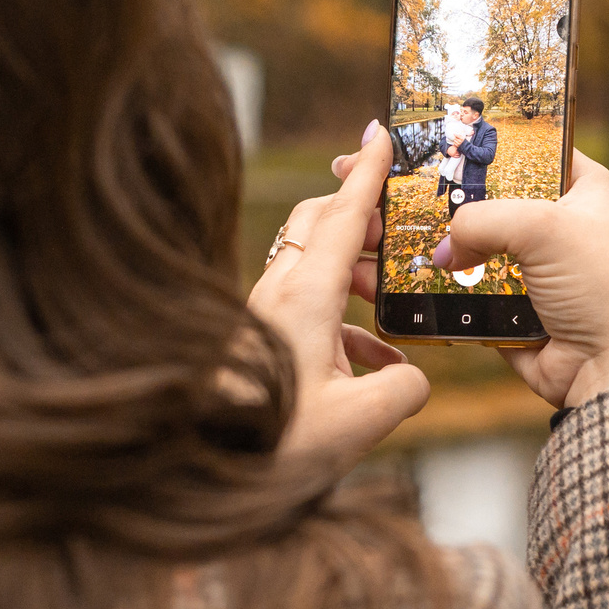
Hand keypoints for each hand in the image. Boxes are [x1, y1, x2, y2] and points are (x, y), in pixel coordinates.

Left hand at [251, 122, 429, 473]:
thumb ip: (404, 390)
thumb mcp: (359, 424)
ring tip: (390, 304)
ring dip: (354, 274)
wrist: (198, 477)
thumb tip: (410, 376)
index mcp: (303, 297)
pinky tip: (373, 365)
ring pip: (312, 268)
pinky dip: (344, 318)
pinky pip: (306, 309)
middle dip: (360, 216)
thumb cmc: (270, 448)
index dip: (367, 172)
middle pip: (318, 225)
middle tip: (398, 225)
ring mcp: (264, 317)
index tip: (381, 132)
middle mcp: (278, 295)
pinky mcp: (259, 343)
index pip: (342, 216)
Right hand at [430, 151, 608, 407]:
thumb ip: (482, 219)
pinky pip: (469, 292)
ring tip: (405, 240)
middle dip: (456, 201)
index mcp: (581, 188)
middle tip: (413, 195)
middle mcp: (557, 225)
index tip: (445, 138)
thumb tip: (444, 249)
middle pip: (493, 199)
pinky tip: (415, 281)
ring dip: (448, 250)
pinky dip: (448, 292)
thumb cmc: (602, 288)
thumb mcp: (544, 228)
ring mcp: (533, 268)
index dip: (493, 144)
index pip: (533, 148)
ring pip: (474, 247)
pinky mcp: (513, 308)